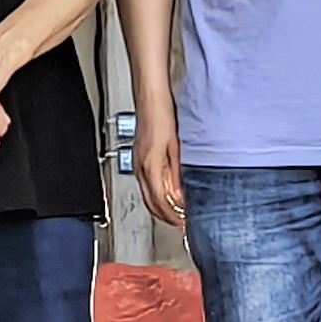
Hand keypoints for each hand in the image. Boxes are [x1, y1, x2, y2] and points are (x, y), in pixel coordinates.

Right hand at [135, 112, 183, 228]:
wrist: (151, 99)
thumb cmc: (163, 116)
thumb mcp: (176, 148)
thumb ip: (177, 174)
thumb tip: (180, 194)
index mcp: (150, 165)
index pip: (160, 201)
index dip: (172, 215)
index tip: (182, 222)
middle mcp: (141, 167)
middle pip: (150, 202)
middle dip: (165, 216)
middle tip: (179, 223)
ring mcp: (138, 162)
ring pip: (146, 194)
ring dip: (159, 207)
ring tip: (174, 212)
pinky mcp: (139, 157)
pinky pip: (145, 183)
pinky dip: (155, 194)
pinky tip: (165, 193)